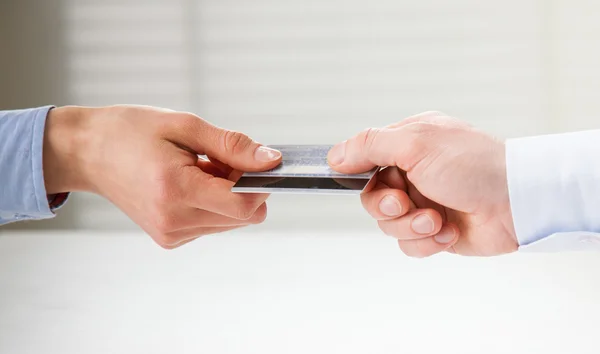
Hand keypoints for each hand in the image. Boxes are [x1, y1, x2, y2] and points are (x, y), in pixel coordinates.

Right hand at [43, 105, 281, 248]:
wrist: (87, 152)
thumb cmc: (131, 131)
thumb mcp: (185, 126)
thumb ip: (233, 146)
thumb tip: (272, 160)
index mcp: (175, 190)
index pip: (243, 206)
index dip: (261, 184)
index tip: (257, 162)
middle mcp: (173, 221)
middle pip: (242, 216)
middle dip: (244, 187)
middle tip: (219, 159)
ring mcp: (171, 234)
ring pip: (231, 222)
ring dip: (227, 195)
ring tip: (198, 169)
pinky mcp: (170, 239)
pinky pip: (213, 224)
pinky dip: (212, 203)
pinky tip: (189, 182)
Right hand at [328, 111, 517, 256]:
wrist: (518, 203)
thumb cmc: (474, 165)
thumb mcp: (416, 143)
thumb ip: (371, 145)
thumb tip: (334, 154)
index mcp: (409, 143)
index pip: (366, 158)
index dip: (359, 173)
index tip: (358, 180)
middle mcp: (414, 172)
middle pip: (372, 196)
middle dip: (387, 205)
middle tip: (405, 202)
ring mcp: (424, 202)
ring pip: (389, 224)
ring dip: (411, 225)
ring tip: (437, 219)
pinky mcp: (435, 231)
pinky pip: (409, 244)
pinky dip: (427, 241)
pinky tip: (449, 231)